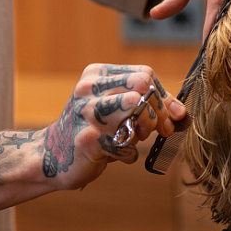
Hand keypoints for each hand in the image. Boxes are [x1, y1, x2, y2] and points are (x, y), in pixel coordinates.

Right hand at [40, 64, 184, 189]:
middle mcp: (89, 88)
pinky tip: (112, 155)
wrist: (50, 157)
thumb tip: (180, 112)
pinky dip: (127, 156)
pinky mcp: (88, 139)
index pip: (145, 73)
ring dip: (143, 131)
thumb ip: (146, 105)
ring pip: (138, 109)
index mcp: (96, 74)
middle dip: (158, 111)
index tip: (168, 117)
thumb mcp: (114, 109)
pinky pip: (127, 146)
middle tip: (158, 131)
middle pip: (144, 85)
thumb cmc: (89, 131)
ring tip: (131, 140)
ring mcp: (87, 112)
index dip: (163, 97)